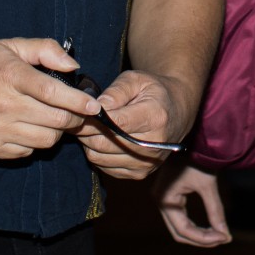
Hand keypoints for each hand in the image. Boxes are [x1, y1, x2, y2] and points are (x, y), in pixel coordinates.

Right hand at [0, 38, 95, 159]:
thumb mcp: (11, 46)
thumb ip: (46, 50)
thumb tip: (74, 66)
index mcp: (11, 76)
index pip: (55, 94)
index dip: (79, 102)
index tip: (94, 106)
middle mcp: (3, 105)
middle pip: (55, 121)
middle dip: (73, 119)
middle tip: (76, 113)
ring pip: (44, 141)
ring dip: (55, 133)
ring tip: (51, 120)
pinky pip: (25, 153)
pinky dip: (33, 143)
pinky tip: (27, 128)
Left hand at [79, 68, 193, 180]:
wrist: (177, 112)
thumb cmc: (154, 92)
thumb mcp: (137, 80)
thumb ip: (116, 91)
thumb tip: (96, 106)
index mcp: (155, 117)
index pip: (115, 123)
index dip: (92, 119)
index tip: (79, 111)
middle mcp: (152, 145)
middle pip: (103, 143)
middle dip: (85, 131)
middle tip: (77, 119)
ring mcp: (146, 163)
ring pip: (99, 157)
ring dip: (88, 143)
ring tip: (89, 128)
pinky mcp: (139, 174)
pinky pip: (104, 167)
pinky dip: (97, 154)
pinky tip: (100, 139)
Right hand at [157, 164, 230, 246]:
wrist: (191, 137)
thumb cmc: (197, 157)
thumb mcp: (208, 185)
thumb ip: (215, 211)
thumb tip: (225, 235)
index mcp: (165, 200)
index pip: (184, 230)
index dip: (205, 239)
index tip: (225, 238)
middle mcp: (160, 202)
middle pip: (180, 233)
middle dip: (202, 239)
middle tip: (224, 238)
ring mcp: (163, 200)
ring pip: (180, 228)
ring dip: (199, 234)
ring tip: (220, 235)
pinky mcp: (170, 197)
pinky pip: (181, 219)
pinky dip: (196, 226)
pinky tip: (211, 227)